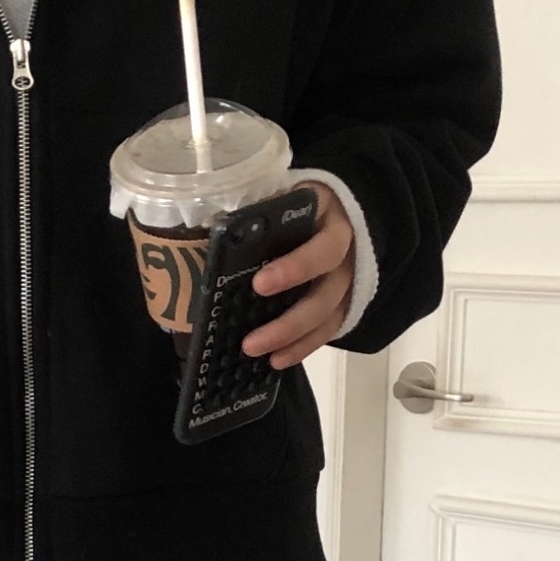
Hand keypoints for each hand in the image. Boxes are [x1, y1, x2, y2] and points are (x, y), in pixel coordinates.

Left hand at [244, 181, 354, 367]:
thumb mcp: (281, 199)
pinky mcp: (343, 304)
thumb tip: (212, 232)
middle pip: (325, 290)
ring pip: (326, 315)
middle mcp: (346, 252)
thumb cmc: (295, 207)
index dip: (295, 268)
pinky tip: (277, 360)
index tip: (258, 284)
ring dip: (290, 337)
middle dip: (288, 317)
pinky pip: (328, 331)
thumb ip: (258, 214)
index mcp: (329, 218)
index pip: (320, 246)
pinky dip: (302, 348)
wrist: (332, 212)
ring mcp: (347, 281)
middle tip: (251, 337)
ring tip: (254, 350)